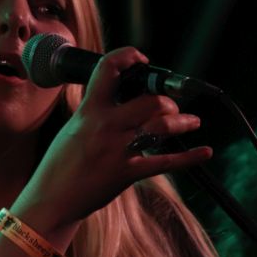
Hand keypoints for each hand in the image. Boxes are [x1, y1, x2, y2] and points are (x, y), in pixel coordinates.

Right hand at [18, 47, 210, 229]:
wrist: (52, 199)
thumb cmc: (60, 163)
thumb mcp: (74, 127)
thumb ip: (96, 111)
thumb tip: (120, 97)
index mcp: (88, 110)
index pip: (108, 70)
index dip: (128, 57)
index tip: (141, 59)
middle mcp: (105, 126)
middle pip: (150, 101)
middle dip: (168, 101)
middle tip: (172, 107)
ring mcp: (117, 150)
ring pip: (161, 125)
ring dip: (182, 122)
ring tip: (191, 122)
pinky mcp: (126, 173)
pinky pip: (164, 162)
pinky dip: (189, 157)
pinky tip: (204, 151)